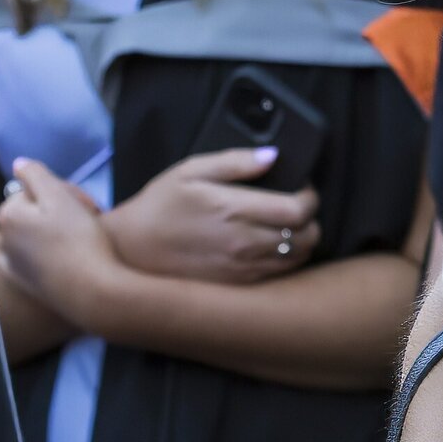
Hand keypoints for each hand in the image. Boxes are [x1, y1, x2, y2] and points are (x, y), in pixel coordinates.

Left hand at [0, 164, 128, 327]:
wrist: (92, 291)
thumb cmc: (79, 238)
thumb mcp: (59, 196)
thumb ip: (35, 175)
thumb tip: (18, 164)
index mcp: (7, 216)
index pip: (33, 190)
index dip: (61, 192)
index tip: (85, 202)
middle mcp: (3, 240)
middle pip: (33, 212)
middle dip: (59, 210)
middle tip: (91, 218)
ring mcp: (12, 266)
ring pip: (36, 234)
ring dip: (56, 230)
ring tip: (85, 237)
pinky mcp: (25, 284)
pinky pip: (36, 257)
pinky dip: (50, 253)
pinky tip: (70, 257)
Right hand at [107, 147, 322, 284]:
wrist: (131, 252)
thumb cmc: (160, 207)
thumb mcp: (190, 171)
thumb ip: (235, 162)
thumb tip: (272, 155)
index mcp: (234, 210)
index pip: (298, 210)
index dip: (310, 197)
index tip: (303, 188)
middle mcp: (243, 244)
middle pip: (307, 237)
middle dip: (311, 219)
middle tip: (297, 207)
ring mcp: (242, 269)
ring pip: (298, 259)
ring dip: (302, 241)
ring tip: (287, 226)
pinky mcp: (237, 286)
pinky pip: (279, 276)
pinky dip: (286, 261)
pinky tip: (272, 247)